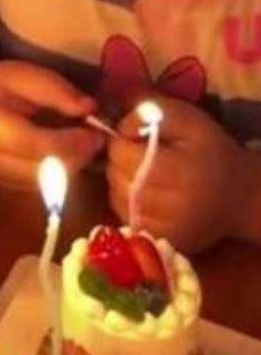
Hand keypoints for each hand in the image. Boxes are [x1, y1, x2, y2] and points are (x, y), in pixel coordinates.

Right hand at [0, 59, 102, 188]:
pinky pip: (43, 187)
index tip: (94, 132)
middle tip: (95, 138)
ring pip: (47, 186)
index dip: (69, 142)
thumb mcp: (24, 74)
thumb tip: (89, 108)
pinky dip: (60, 174)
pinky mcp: (7, 185)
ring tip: (83, 144)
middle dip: (76, 158)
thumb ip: (55, 91)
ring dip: (72, 168)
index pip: (34, 144)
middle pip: (43, 172)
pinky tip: (67, 153)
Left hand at [108, 96, 252, 251]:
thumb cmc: (211, 150)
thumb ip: (151, 112)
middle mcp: (169, 205)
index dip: (120, 139)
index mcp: (176, 170)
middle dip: (117, 160)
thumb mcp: (188, 118)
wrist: (238, 195)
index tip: (131, 135)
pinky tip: (142, 191)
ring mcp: (166, 229)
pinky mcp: (163, 242)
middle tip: (133, 152)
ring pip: (118, 198)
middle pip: (117, 176)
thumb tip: (121, 127)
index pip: (122, 153)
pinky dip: (126, 202)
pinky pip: (128, 218)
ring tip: (138, 170)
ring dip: (119, 180)